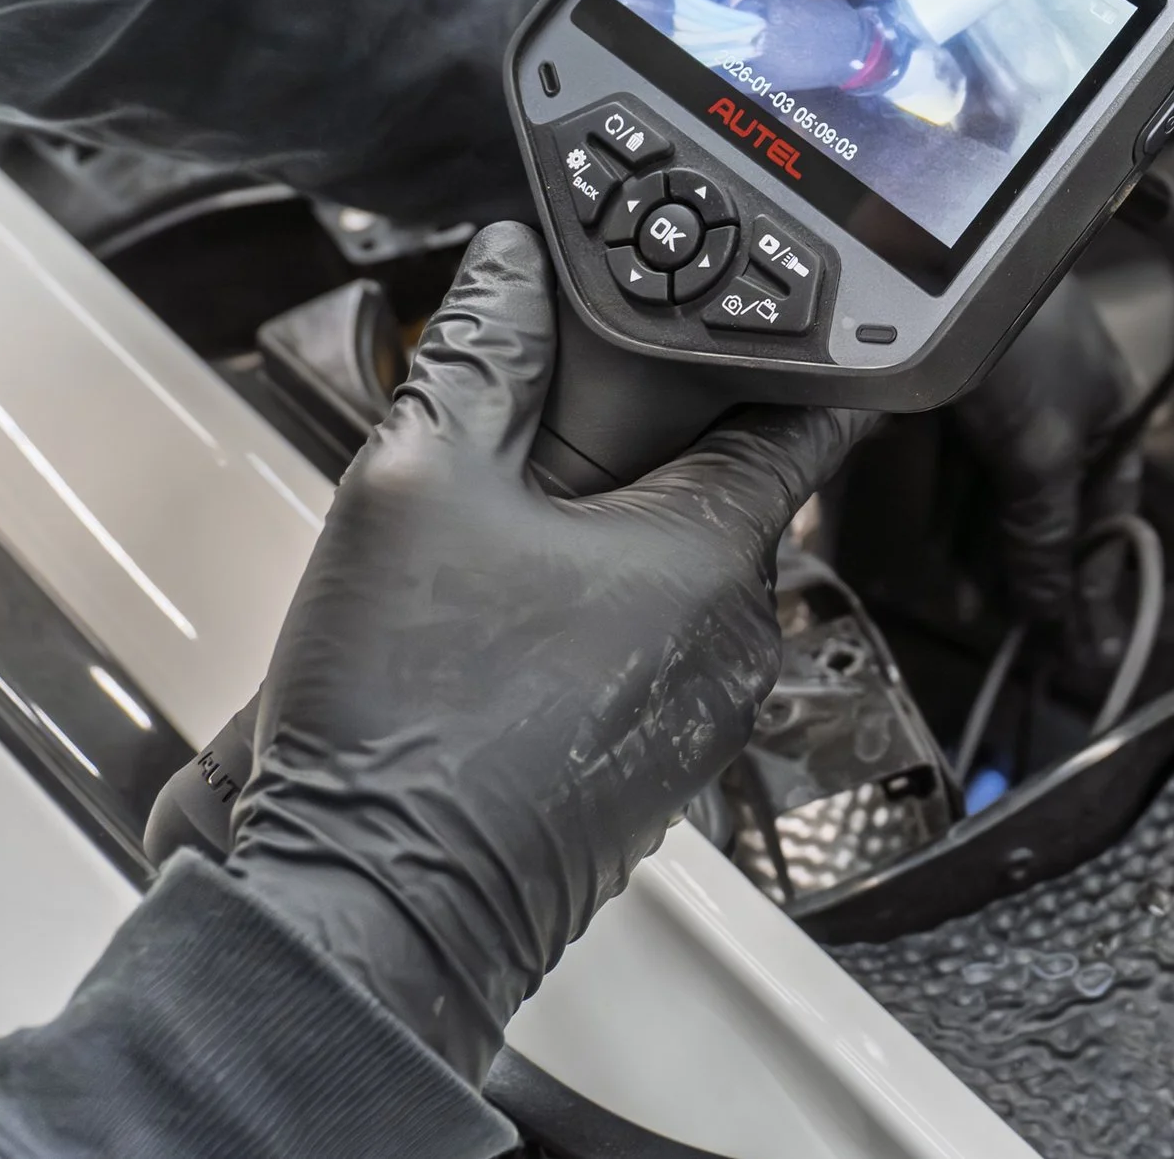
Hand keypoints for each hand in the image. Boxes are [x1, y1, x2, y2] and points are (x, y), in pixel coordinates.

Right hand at [224, 222, 869, 1080]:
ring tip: (500, 550)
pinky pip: (648, 655)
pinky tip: (502, 630)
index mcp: (711, 549)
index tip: (770, 320)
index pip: (801, 418)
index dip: (779, 356)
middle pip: (721, 493)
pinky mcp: (658, 766)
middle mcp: (735, 634)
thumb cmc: (405, 722)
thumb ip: (479, 357)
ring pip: (675, 578)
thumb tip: (511, 269)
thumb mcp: (416, 485)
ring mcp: (705, 711)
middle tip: (546, 438)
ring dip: (608, 545)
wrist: (371, 905)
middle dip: (643, 456)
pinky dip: (595, 622)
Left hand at [950, 279, 1141, 668]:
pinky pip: (947, 471)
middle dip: (1031, 576)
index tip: (1085, 646)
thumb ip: (1045, 534)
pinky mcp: (942, 397)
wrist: (938, 260)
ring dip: (981, 554)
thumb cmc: (1019, 340)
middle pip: (1048, 512)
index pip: (1109, 519)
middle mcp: (1058, 409)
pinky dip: (940, 515)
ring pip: (993, 495)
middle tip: (1017, 639)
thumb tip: (1053, 612)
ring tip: (966, 607)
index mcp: (1108, 416)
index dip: (1096, 584)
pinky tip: (926, 551)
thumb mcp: (1042, 449)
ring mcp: (999, 401)